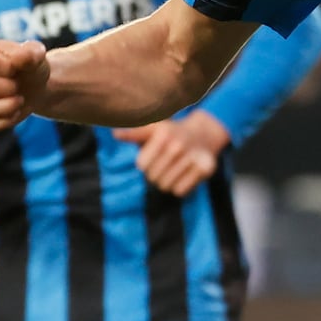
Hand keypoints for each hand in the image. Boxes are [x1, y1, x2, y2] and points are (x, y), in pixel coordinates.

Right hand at [0, 39, 48, 132]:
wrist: (34, 86)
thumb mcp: (35, 54)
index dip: (10, 68)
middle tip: (18, 86)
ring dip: (7, 106)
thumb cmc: (29, 66)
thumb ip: (30, 52)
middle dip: (8, 88)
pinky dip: (4, 121)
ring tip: (19, 100)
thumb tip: (19, 57)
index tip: (17, 68)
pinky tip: (14, 112)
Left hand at [113, 110, 230, 197]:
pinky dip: (180, 187)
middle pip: (153, 178)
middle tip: (164, 164)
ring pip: (166, 186)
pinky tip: (184, 174)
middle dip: (155, 174)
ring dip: (166, 181)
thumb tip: (114, 133)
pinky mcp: (205, 168)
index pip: (142, 165)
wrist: (203, 133)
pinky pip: (180, 191)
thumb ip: (133, 133)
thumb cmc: (171, 133)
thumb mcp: (153, 128)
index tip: (153, 156)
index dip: (145, 164)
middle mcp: (178, 145)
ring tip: (174, 169)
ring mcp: (192, 156)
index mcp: (163, 134)